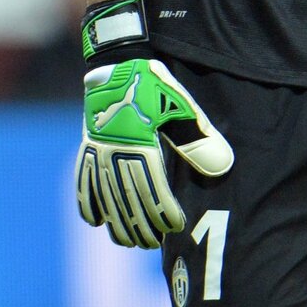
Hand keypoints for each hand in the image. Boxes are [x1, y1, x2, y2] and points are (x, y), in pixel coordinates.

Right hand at [76, 58, 233, 248]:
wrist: (117, 63)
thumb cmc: (153, 86)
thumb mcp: (181, 107)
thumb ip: (198, 139)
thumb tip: (223, 167)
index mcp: (141, 149)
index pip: (153, 195)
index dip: (164, 216)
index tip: (175, 228)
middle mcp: (116, 157)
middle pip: (128, 204)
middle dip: (142, 228)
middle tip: (154, 242)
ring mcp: (98, 155)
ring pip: (105, 201)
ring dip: (118, 224)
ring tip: (132, 240)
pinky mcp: (87, 149)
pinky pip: (83, 184)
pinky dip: (88, 205)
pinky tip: (97, 221)